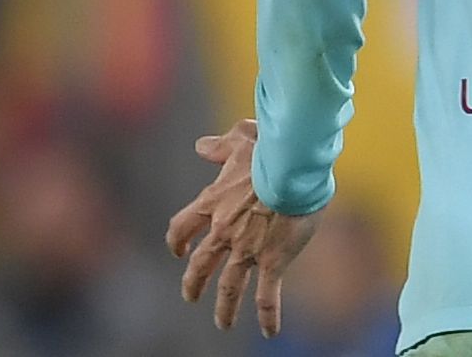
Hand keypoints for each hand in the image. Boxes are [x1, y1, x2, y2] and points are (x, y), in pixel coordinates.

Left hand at [164, 119, 321, 334]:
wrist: (294, 166)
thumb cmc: (270, 147)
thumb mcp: (242, 139)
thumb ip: (220, 145)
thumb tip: (202, 146)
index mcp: (213, 203)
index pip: (181, 228)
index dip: (177, 241)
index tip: (179, 251)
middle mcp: (223, 231)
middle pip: (200, 264)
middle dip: (194, 282)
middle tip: (192, 296)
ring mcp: (246, 249)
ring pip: (229, 286)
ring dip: (224, 308)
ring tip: (222, 323)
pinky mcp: (272, 260)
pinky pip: (267, 295)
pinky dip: (267, 316)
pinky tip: (269, 331)